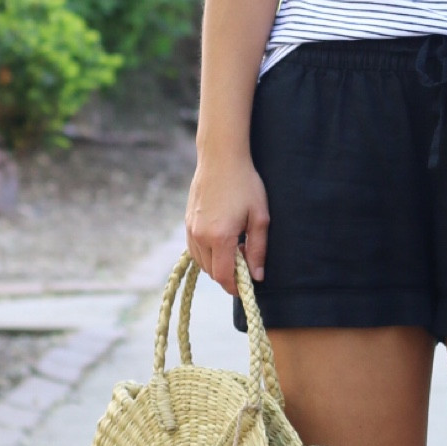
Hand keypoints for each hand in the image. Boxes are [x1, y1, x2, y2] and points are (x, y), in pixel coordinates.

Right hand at [185, 150, 270, 295]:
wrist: (221, 158)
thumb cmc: (245, 184)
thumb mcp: (259, 217)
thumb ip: (258, 249)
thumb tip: (257, 277)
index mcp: (219, 237)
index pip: (224, 276)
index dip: (235, 287)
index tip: (247, 286)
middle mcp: (200, 236)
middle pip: (212, 272)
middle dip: (228, 275)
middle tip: (246, 260)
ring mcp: (190, 229)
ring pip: (201, 262)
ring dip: (217, 264)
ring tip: (235, 247)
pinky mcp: (187, 222)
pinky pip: (195, 249)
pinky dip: (207, 254)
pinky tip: (222, 241)